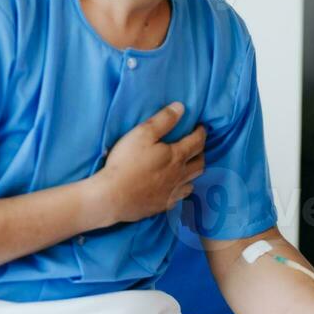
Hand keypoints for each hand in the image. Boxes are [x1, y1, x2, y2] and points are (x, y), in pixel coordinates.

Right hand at [89, 103, 204, 225]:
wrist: (112, 197)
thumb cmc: (126, 163)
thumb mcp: (142, 134)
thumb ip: (163, 120)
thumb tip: (181, 108)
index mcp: (176, 156)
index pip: (197, 142)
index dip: (201, 132)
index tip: (200, 127)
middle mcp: (179, 175)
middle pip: (200, 163)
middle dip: (200, 152)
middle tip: (195, 145)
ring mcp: (172, 193)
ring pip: (192, 182)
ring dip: (193, 172)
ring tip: (187, 166)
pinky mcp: (163, 206)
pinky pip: (180, 197)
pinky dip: (181, 189)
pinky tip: (174, 187)